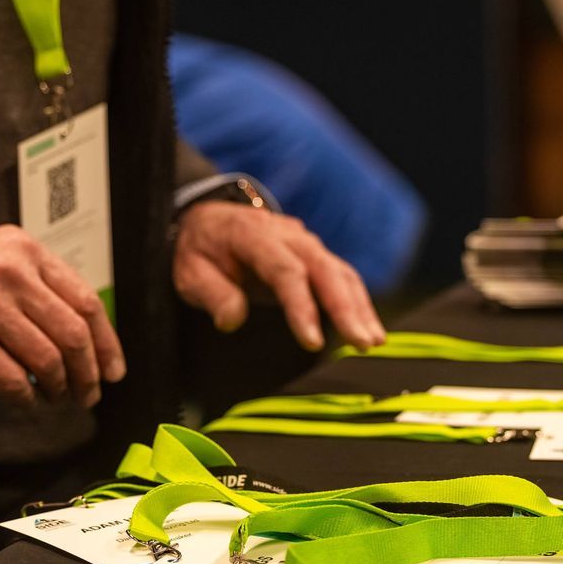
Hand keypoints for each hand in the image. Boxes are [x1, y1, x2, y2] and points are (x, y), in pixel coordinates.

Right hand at [0, 224, 124, 407]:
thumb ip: (33, 279)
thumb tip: (74, 326)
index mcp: (26, 251)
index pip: (86, 301)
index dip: (107, 342)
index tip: (113, 368)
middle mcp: (12, 275)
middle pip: (73, 335)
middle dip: (89, 373)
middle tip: (89, 394)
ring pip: (47, 360)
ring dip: (59, 389)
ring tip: (58, 399)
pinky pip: (11, 379)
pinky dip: (25, 398)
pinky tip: (26, 402)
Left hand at [174, 202, 386, 351]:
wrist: (208, 220)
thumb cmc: (200, 250)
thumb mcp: (189, 272)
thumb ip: (212, 294)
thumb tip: (232, 320)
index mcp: (254, 235)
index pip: (285, 271)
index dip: (301, 307)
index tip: (312, 342)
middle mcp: (288, 236)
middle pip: (325, 270)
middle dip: (346, 308)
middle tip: (362, 343)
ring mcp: (306, 244)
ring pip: (341, 273)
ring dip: (360, 307)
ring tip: (373, 342)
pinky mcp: (315, 256)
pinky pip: (343, 277)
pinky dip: (359, 303)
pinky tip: (369, 329)